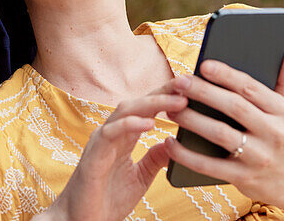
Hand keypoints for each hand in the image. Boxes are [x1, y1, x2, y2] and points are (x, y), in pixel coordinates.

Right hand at [40, 85, 187, 220]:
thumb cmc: (107, 200)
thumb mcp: (140, 177)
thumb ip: (155, 158)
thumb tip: (173, 142)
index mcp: (123, 137)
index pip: (147, 108)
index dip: (167, 95)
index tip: (190, 87)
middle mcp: (111, 133)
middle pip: (139, 102)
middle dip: (164, 91)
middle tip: (188, 83)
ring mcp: (101, 141)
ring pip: (126, 110)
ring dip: (154, 102)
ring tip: (178, 101)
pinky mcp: (93, 155)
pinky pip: (111, 132)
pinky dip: (130, 124)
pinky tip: (150, 123)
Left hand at [165, 49, 283, 203]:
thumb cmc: (280, 136)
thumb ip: (283, 80)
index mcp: (282, 111)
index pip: (251, 88)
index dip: (226, 75)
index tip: (203, 65)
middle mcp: (274, 133)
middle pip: (234, 107)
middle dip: (203, 92)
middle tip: (179, 82)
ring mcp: (259, 157)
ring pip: (221, 134)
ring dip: (192, 120)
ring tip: (170, 110)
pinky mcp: (244, 179)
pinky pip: (209, 166)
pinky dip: (187, 155)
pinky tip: (170, 143)